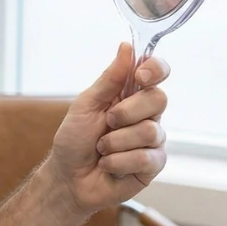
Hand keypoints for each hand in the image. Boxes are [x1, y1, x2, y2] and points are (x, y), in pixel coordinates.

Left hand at [43, 43, 169, 216]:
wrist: (68, 178)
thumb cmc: (74, 140)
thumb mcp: (86, 104)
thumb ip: (109, 78)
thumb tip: (127, 46)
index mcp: (129, 95)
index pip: (156, 73)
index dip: (155, 69)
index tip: (140, 76)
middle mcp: (146, 115)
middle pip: (158, 99)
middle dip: (126, 112)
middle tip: (107, 122)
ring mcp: (152, 141)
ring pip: (150, 131)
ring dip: (116, 142)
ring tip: (102, 148)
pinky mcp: (152, 165)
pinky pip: (145, 157)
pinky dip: (118, 161)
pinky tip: (108, 165)